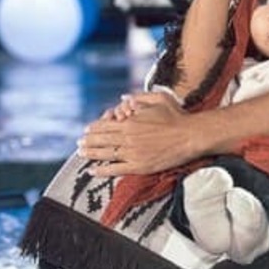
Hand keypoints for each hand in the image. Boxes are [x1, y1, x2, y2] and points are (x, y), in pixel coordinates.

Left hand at [78, 92, 200, 174]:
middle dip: (88, 141)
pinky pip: (116, 169)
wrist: (190, 135)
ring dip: (90, 154)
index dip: (94, 128)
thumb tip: (122, 99)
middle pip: (101, 139)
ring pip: (105, 154)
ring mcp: (132, 152)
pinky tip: (93, 171)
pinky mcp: (139, 166)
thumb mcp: (158, 99)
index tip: (86, 130)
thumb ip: (138, 98)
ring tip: (81, 154)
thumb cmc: (177, 116)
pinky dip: (102, 170)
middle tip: (79, 144)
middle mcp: (128, 137)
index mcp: (131, 121)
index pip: (106, 125)